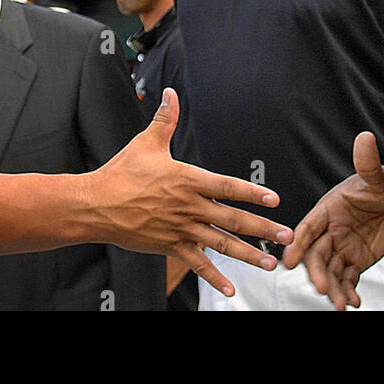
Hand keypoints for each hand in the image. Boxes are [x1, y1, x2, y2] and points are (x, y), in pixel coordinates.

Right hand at [91, 89, 291, 297]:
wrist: (95, 205)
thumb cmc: (121, 173)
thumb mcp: (146, 143)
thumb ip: (165, 120)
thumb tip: (171, 93)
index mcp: (188, 180)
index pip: (228, 187)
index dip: (252, 193)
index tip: (274, 199)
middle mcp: (189, 206)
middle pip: (233, 219)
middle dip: (264, 229)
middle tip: (288, 236)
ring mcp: (181, 229)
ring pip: (221, 244)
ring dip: (249, 255)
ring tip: (271, 264)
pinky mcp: (170, 246)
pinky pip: (197, 264)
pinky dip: (214, 278)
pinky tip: (231, 289)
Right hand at [281, 132, 383, 309]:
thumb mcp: (379, 175)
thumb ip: (369, 163)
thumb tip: (365, 139)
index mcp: (329, 208)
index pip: (309, 228)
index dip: (298, 245)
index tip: (289, 261)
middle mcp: (332, 229)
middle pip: (317, 255)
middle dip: (317, 273)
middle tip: (322, 288)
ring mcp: (344, 247)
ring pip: (331, 271)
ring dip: (332, 288)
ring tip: (339, 304)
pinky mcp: (358, 260)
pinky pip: (348, 279)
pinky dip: (348, 291)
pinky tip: (353, 302)